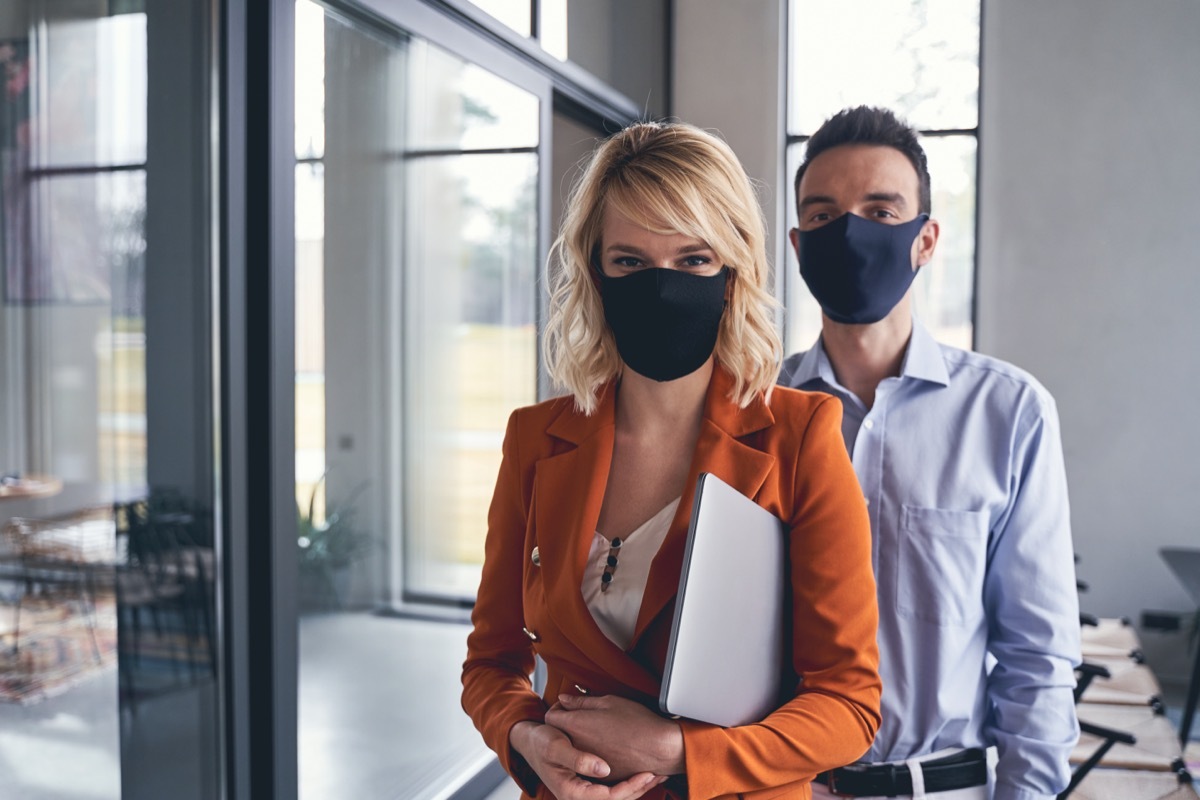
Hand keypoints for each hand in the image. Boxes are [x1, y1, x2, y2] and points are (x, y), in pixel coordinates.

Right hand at [510, 720, 666, 799]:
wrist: (530, 741)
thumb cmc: (541, 742)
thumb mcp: (556, 747)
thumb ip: (578, 759)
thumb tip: (603, 770)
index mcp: (571, 792)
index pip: (608, 798)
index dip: (630, 788)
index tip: (647, 774)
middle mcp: (579, 796)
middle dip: (640, 789)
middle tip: (660, 773)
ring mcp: (585, 791)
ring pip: (618, 796)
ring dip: (638, 786)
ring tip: (658, 773)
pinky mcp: (589, 784)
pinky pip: (613, 788)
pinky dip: (630, 781)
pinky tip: (643, 771)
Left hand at [545, 694, 684, 780]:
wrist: (659, 748)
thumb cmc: (638, 721)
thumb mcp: (609, 702)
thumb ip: (581, 701)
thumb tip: (564, 699)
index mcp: (577, 725)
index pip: (551, 718)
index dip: (559, 710)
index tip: (571, 707)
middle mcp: (578, 746)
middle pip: (560, 735)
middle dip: (567, 725)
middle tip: (585, 718)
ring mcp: (588, 762)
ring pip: (574, 750)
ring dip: (580, 741)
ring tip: (599, 733)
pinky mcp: (601, 775)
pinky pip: (589, 764)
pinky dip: (594, 755)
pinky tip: (610, 746)